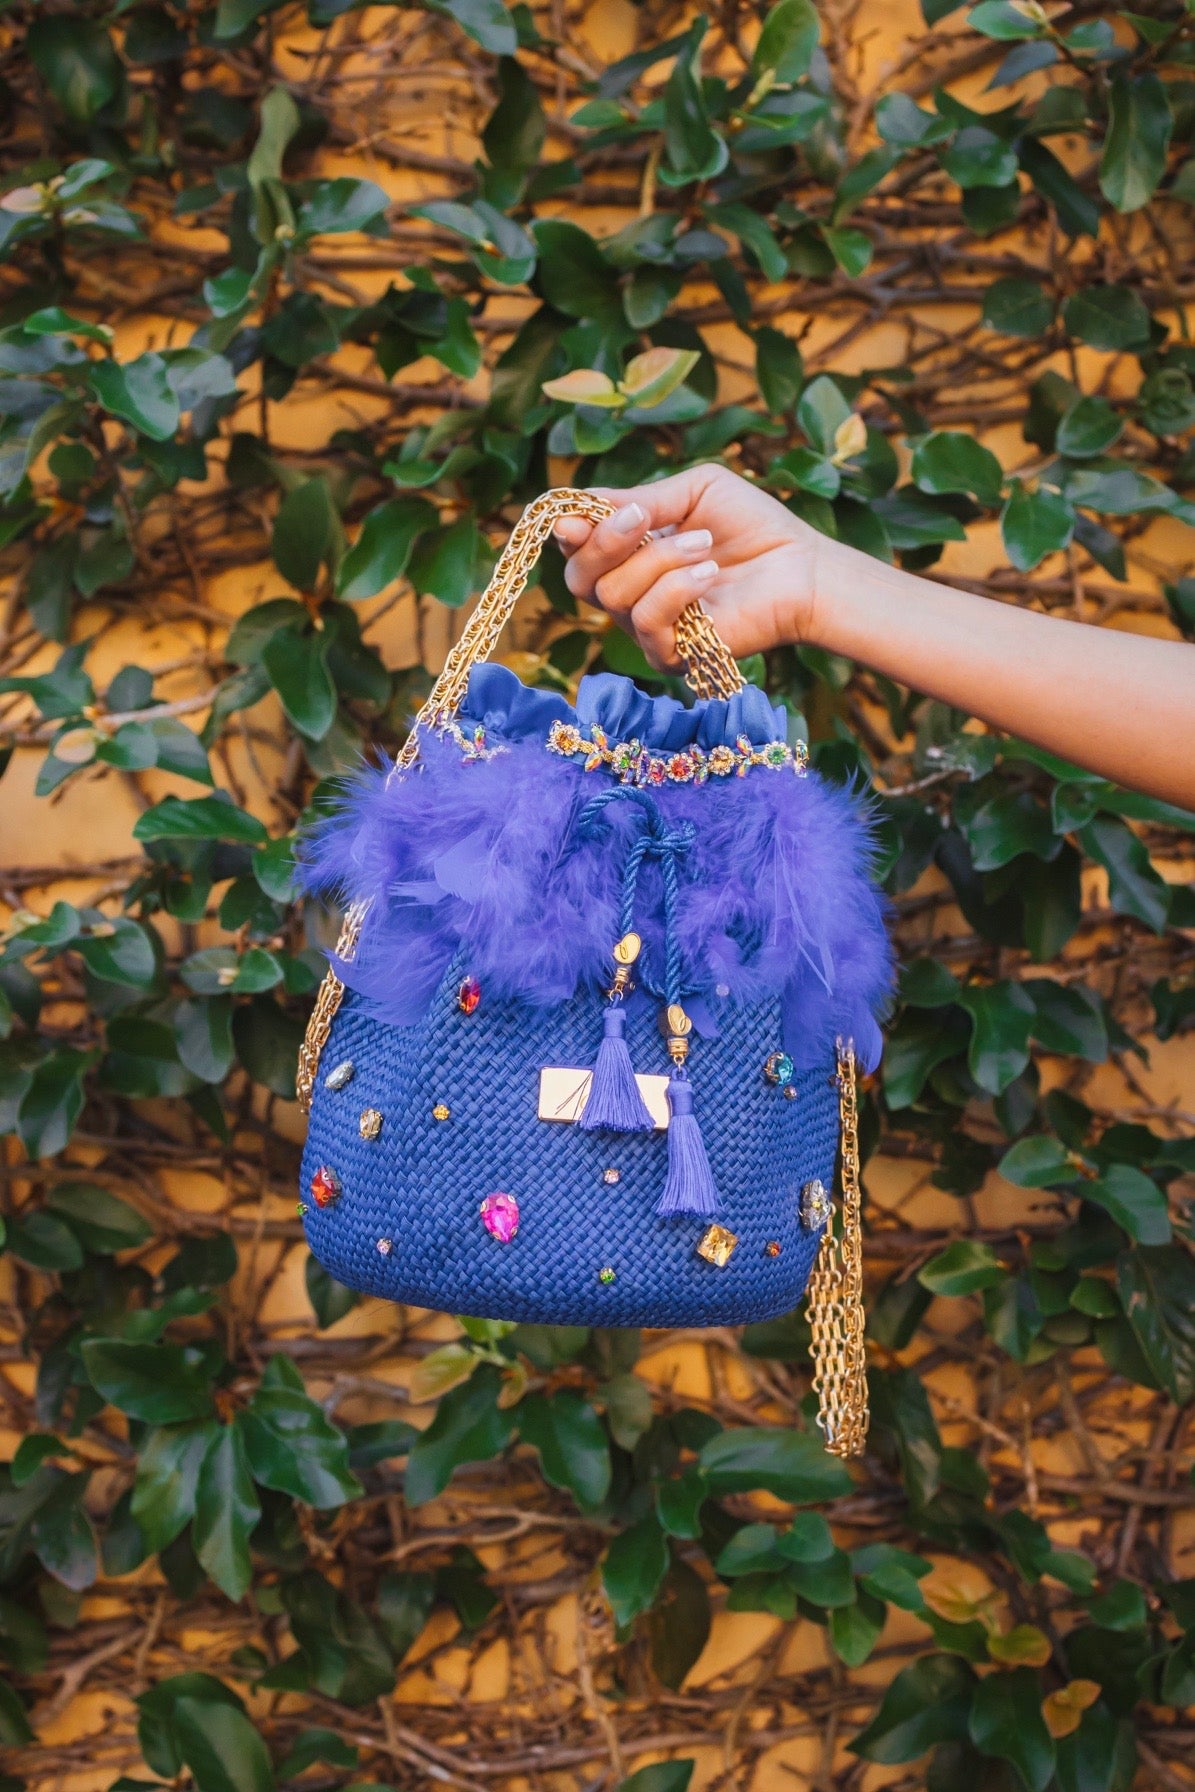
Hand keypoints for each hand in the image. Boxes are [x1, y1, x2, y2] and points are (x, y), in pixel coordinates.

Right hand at [552, 464, 824, 670]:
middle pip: (578, 579)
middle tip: (644, 517)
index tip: (578, 512)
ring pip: (613, 595)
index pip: (575, 550)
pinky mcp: (672, 655)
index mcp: (629, 556)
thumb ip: (640, 500)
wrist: (802, 568)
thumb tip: (573, 511)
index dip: (570, 530)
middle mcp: (630, 595)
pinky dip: (675, 589)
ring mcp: (648, 628)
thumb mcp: (694, 492)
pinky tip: (708, 574)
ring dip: (658, 559)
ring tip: (704, 544)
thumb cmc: (753, 527)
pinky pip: (647, 621)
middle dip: (604, 542)